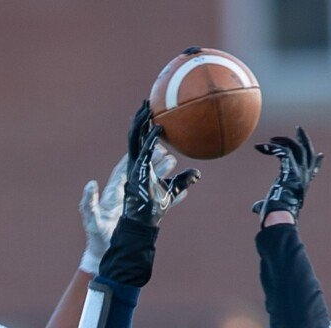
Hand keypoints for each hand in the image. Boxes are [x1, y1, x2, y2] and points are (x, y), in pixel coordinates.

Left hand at [79, 136, 178, 272]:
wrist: (104, 254)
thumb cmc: (97, 238)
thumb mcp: (92, 219)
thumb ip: (89, 202)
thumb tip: (91, 184)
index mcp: (114, 192)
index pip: (125, 167)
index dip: (133, 154)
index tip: (142, 143)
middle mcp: (126, 195)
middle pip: (141, 172)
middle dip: (152, 160)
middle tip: (165, 149)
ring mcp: (137, 204)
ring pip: (152, 184)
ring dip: (163, 174)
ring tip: (174, 163)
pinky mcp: (144, 217)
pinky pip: (161, 204)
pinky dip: (172, 197)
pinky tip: (184, 192)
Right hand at [123, 99, 200, 226]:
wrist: (144, 222)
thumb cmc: (154, 209)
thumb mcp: (173, 191)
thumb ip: (184, 180)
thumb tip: (198, 173)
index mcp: (140, 164)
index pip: (140, 140)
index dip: (144, 126)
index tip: (151, 111)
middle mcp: (134, 162)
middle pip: (134, 135)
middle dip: (140, 117)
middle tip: (147, 102)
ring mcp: (133, 166)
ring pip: (133, 138)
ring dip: (140, 122)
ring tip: (147, 108)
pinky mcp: (136, 172)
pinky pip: (142, 151)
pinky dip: (149, 140)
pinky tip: (159, 129)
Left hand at [251, 126, 322, 222]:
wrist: (278, 217)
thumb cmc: (274, 215)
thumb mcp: (271, 207)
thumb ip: (263, 204)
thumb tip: (255, 208)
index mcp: (301, 186)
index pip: (312, 172)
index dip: (317, 163)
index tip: (321, 155)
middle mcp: (303, 177)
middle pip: (308, 153)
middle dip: (304, 139)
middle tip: (298, 129)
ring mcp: (299, 172)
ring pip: (298, 148)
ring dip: (285, 140)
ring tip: (272, 138)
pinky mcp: (291, 169)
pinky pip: (283, 151)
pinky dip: (271, 148)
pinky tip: (259, 147)